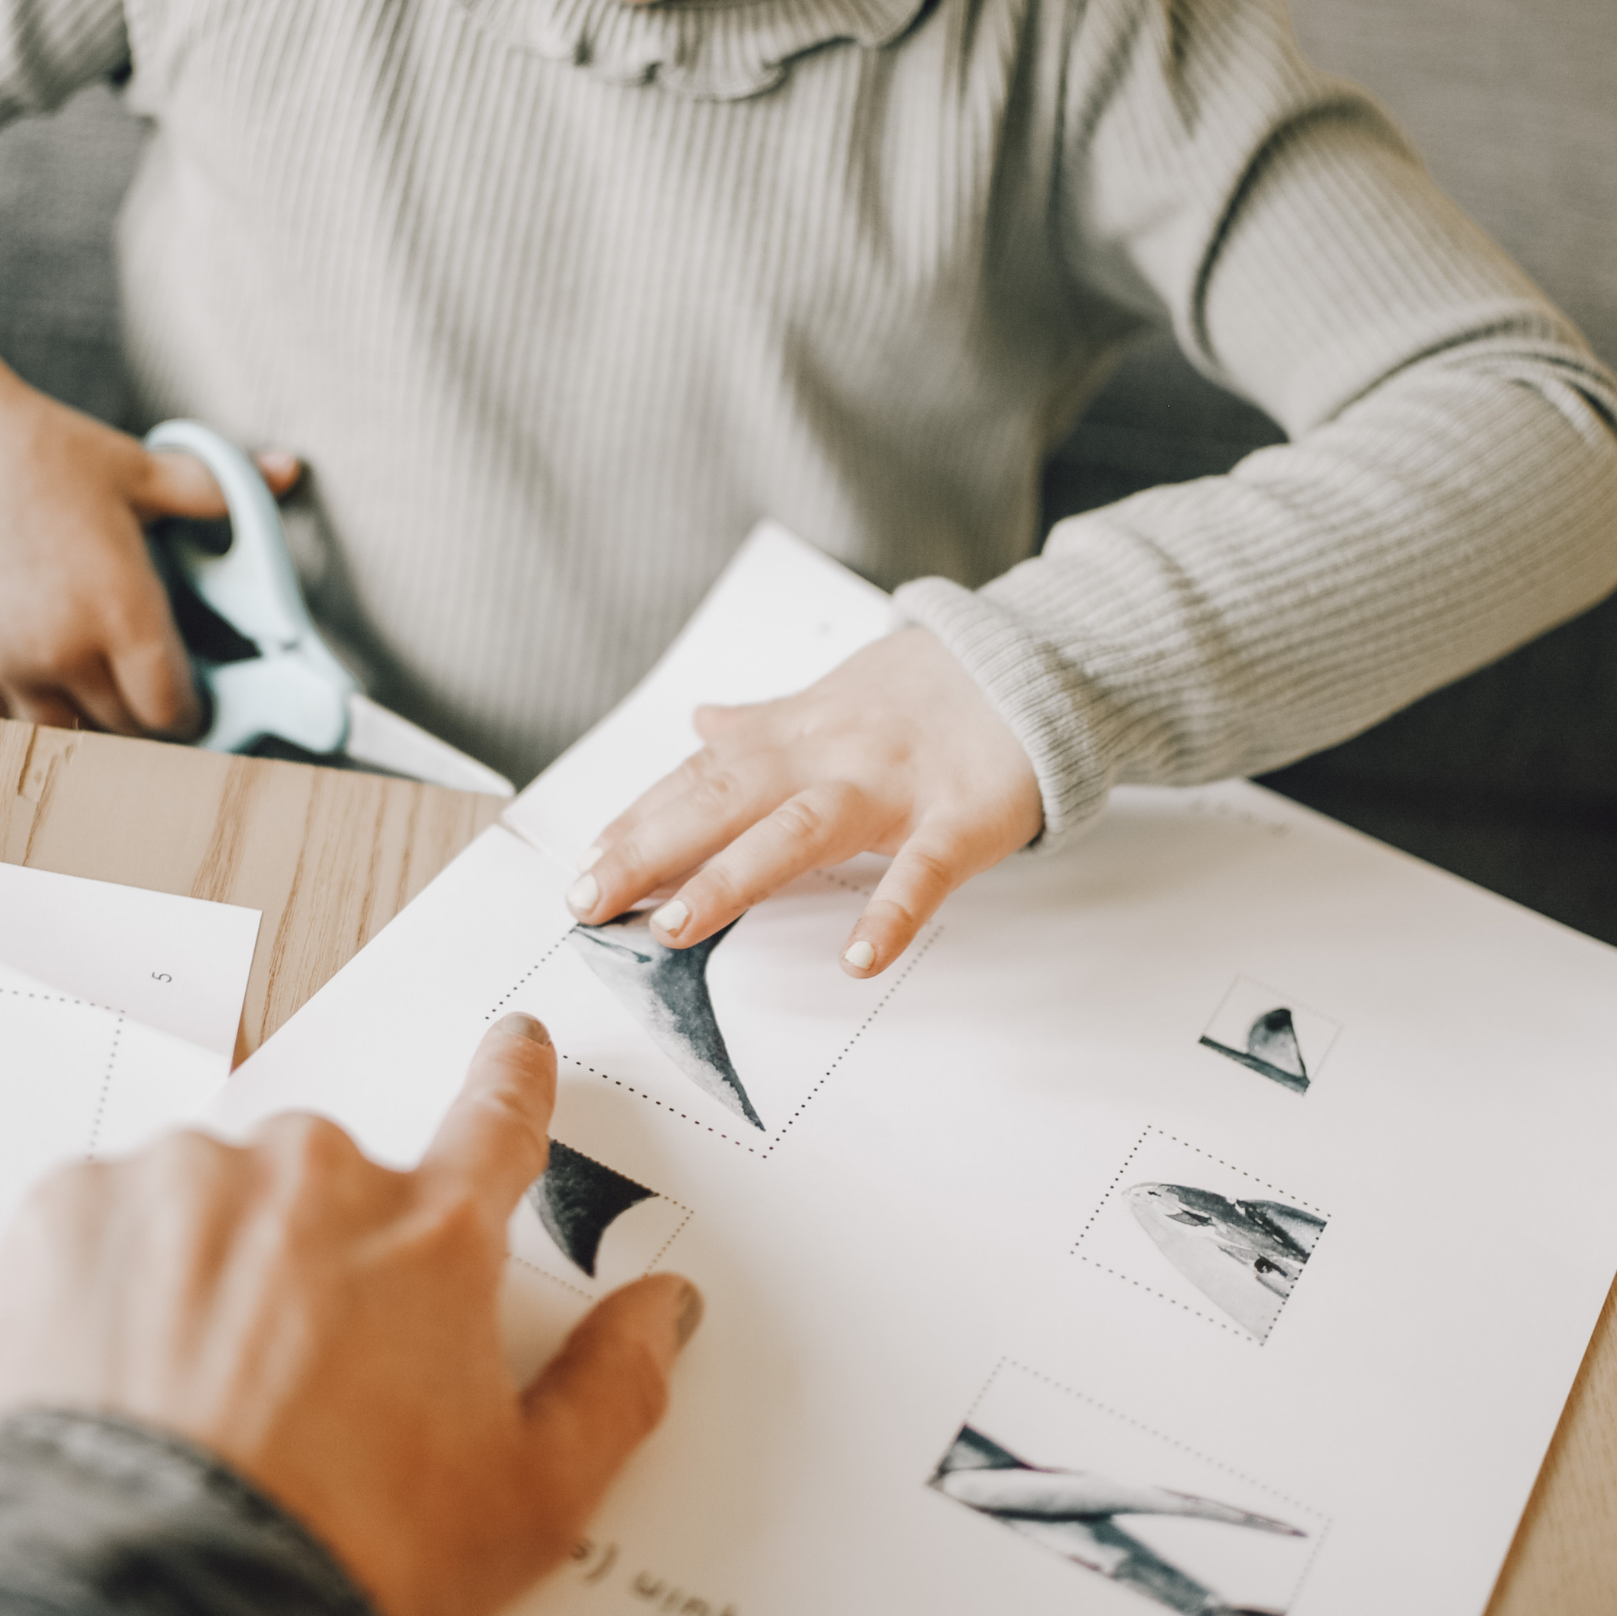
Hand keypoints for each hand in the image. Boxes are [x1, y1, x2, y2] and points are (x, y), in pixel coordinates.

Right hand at [0, 308, 298, 734]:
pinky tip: (46, 697)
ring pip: (62, 738)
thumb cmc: (46, 449)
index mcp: (122, 614)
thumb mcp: (142, 469)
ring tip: (107, 702)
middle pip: (124, 731)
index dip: (193, 715)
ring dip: (89, 728)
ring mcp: (9, 661)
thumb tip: (290, 470)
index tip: (196, 701)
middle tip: (159, 698)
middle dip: (148, 721)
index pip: (171, 713)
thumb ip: (221, 490)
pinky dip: (25, 719)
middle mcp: (66, 651)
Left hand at [0, 1014, 700, 1615]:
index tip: (514, 1046)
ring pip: (216, 1197)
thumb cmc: (346, 1563)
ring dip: (210, 1265)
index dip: (512, 1080)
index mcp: (436, 1234)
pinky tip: (117, 1374)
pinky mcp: (75, 1204)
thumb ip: (612, 1388)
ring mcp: (192, 1178)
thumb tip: (664, 1310)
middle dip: (319, 1255)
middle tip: (292, 1376)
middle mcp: (319, 1174)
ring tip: (192, 1397)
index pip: (499, 1120)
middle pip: (334, 1184)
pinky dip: (113, 1278)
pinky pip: (109, 1216)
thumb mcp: (526, 1504)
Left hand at [564, 626, 1042, 977]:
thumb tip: (699, 722)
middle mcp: (828, 758)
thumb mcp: (831, 697)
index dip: (637, 821)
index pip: (698, 780)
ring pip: (800, 829)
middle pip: (723, 801)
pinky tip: (858, 958)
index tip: (582, 866)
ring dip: (734, 876)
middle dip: (650, 850)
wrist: (1034, 657)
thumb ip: (762, 723)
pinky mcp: (962, 817)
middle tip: (589, 901)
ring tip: (675, 925)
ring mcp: (894, 787)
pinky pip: (924, 869)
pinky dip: (892, 912)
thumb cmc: (925, 690)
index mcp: (794, 738)